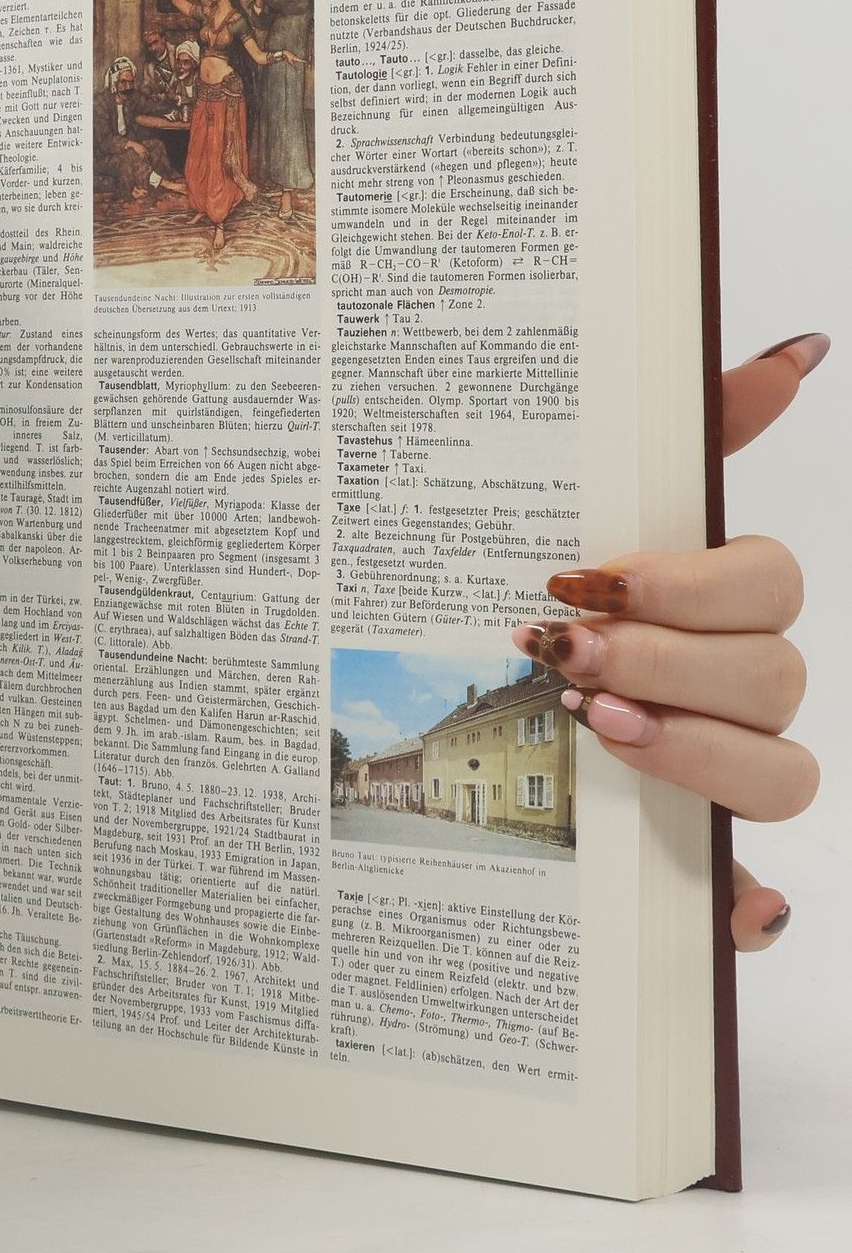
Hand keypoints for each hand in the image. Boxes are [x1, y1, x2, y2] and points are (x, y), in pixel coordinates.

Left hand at [512, 333, 827, 952]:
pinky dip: (749, 901)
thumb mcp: (588, 512)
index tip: (588, 577)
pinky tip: (731, 902)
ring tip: (597, 730)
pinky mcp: (701, 865)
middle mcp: (739, 692)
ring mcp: (726, 780)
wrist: (456, 738)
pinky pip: (755, 897)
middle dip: (671, 658)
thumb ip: (690, 434)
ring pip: (784, 774)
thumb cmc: (547, 607)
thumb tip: (795, 350)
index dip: (691, 582)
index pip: (772, 582)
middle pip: (775, 673)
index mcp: (722, 608)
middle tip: (569, 651)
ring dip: (698, 752)